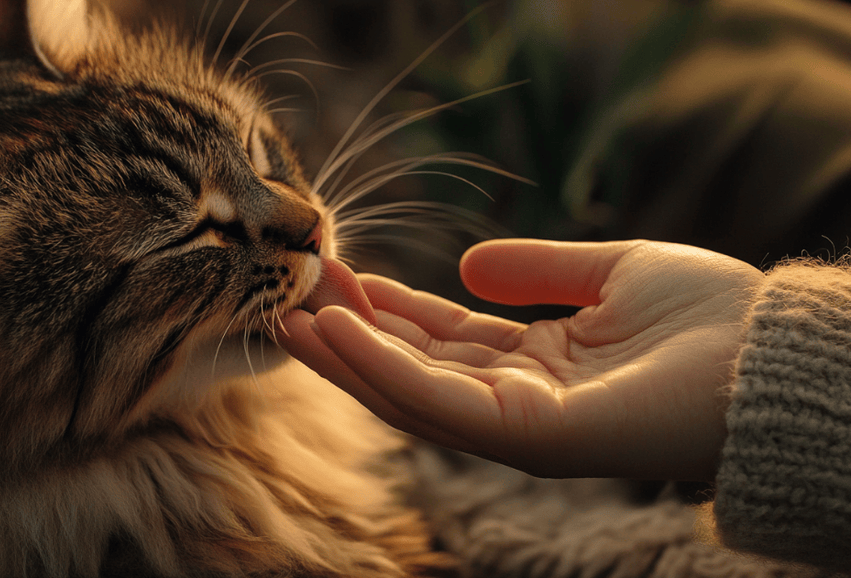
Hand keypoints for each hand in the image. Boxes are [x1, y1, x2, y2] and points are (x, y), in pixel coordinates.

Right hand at [279, 239, 763, 479]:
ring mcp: (521, 427)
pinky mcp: (532, 436)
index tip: (338, 276)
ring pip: (410, 395)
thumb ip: (538, 269)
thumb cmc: (711, 314)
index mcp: (534, 368)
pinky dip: (382, 369)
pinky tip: (335, 334)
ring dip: (346, 358)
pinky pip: (439, 402)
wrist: (774, 352)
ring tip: (289, 318)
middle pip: (414, 373)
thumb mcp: (610, 273)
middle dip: (350, 336)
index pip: (441, 343)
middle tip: (291, 296)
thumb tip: (468, 262)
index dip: (386, 310)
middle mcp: (517, 405)